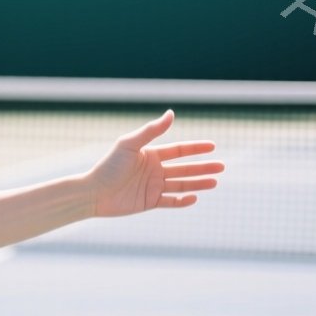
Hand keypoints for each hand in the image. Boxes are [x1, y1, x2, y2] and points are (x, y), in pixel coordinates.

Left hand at [86, 110, 224, 217]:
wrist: (93, 193)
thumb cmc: (109, 166)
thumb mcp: (130, 144)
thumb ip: (151, 131)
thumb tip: (172, 113)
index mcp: (150, 154)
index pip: (178, 150)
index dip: (195, 148)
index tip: (213, 146)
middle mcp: (153, 170)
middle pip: (184, 168)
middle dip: (203, 167)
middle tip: (222, 167)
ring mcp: (152, 186)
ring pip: (181, 184)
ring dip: (198, 183)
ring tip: (215, 182)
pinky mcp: (149, 202)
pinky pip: (171, 202)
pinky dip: (183, 201)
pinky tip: (195, 197)